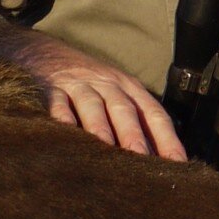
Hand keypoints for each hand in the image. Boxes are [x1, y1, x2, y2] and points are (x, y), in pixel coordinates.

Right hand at [0, 28, 185, 160]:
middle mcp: (106, 84)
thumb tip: (157, 163)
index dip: (167, 139)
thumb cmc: (85, 83)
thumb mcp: (112, 94)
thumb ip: (133, 122)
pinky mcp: (48, 88)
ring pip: (92, 106)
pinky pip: (56, 104)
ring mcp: (77, 85)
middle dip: (134, 136)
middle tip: (143, 161)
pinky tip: (65, 136)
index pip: (153, 114)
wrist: (40, 52)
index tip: (178, 166)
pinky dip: (60, 119)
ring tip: (106, 150)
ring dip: (100, 129)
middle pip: (124, 110)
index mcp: (128, 89)